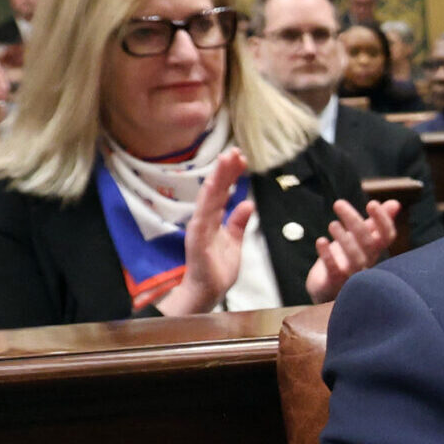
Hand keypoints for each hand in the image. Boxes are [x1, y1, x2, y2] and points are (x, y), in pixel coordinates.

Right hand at [153, 148, 253, 315]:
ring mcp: (199, 229)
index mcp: (213, 220)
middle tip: (234, 151)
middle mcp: (204, 221)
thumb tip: (247, 203)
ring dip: (217, 179)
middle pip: (214, 191)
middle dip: (224, 170)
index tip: (240, 157)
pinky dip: (208, 202)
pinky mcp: (197, 241)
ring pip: (208, 199)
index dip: (230, 175)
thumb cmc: (217, 268)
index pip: (222, 193)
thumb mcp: (234, 241)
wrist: (208, 292)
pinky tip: (214, 187)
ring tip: (225, 160)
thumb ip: (238, 223)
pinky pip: (203, 218)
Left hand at [306, 198, 399, 302]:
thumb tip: (396, 203)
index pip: (387, 236)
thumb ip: (376, 222)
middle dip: (355, 222)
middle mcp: (367, 262)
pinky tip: (321, 241)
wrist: (327, 287)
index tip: (372, 203)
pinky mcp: (334, 282)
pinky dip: (327, 255)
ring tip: (332, 224)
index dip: (383, 220)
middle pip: (368, 243)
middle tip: (338, 204)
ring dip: (344, 239)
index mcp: (375, 250)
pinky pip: (334, 270)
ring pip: (355, 258)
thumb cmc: (346, 259)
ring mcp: (352, 274)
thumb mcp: (362, 238)